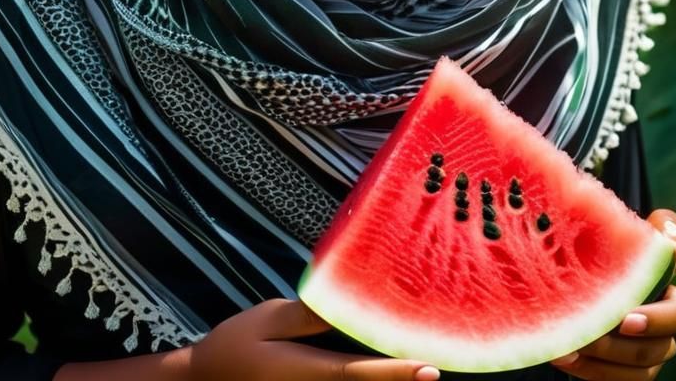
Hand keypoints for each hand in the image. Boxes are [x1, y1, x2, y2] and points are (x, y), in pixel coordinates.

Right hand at [186, 298, 439, 380]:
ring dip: (386, 377)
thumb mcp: (267, 319)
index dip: (394, 373)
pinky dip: (367, 377)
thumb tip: (345, 301)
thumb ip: (307, 316)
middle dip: (400, 377)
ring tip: (421, 359)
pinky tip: (386, 363)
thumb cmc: (235, 345)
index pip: (355, 373)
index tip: (429, 369)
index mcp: (301, 371)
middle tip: (439, 361)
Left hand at [551, 210, 675, 378]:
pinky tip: (566, 357)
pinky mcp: (635, 367)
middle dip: (654, 319)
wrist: (555, 296)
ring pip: (651, 352)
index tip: (666, 250)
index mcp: (655, 263)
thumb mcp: (586, 235)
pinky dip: (595, 369)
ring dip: (613, 350)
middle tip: (623, 320)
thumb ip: (611, 223)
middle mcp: (663, 301)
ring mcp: (654, 339)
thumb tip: (645, 223)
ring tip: (577, 341)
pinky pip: (626, 376)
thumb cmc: (576, 258)